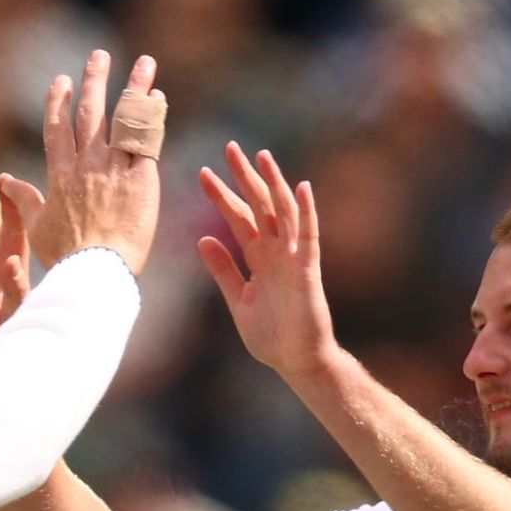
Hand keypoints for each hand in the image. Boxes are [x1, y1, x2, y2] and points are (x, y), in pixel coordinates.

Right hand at [19, 50, 163, 273]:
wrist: (97, 270)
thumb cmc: (66, 256)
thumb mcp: (38, 227)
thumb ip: (24, 200)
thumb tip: (5, 181)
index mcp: (60, 173)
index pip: (57, 126)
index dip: (59, 101)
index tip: (62, 80)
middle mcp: (86, 163)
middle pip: (91, 112)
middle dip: (94, 80)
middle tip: (100, 56)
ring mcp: (114, 168)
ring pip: (124, 118)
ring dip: (134, 86)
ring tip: (145, 62)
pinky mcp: (142, 178)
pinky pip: (148, 140)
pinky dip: (153, 116)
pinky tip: (158, 97)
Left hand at [196, 142, 337, 378]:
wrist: (296, 363)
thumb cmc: (272, 337)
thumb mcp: (238, 300)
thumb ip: (223, 270)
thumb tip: (202, 239)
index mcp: (258, 258)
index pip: (238, 218)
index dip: (221, 195)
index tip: (203, 172)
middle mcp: (276, 252)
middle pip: (259, 206)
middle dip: (244, 177)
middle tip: (229, 147)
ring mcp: (293, 258)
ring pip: (283, 212)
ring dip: (273, 183)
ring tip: (261, 156)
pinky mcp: (308, 270)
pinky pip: (308, 236)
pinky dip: (305, 212)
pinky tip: (301, 187)